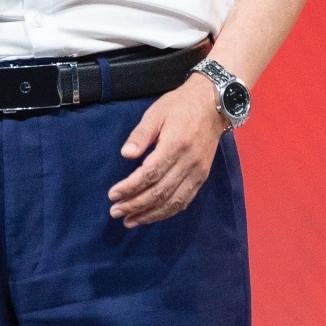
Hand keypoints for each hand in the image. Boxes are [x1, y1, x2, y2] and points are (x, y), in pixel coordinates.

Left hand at [108, 74, 227, 227]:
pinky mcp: (202, 177)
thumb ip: (140, 134)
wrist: (212, 104)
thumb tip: (125, 154)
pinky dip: (167, 212)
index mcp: (175, 145)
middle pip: (160, 192)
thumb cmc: (179, 106)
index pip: (150, 174)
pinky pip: (185, 201)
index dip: (130, 187)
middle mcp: (188, 163)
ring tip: (130, 221)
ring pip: (173, 202)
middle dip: (135, 205)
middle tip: (115, 211)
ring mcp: (198, 172)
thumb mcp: (156, 113)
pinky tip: (152, 216)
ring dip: (150, 215)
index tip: (113, 195)